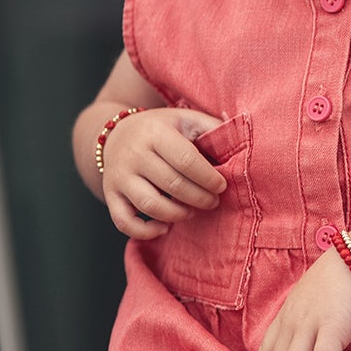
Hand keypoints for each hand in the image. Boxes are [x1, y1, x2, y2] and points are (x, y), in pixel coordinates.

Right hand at [100, 108, 227, 240]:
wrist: (115, 134)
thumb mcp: (184, 119)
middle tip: (213, 201)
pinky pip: (124, 222)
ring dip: (178, 214)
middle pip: (172, 184)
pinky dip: (145, 231)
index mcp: (155, 133)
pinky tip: (165, 228)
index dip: (208, 178)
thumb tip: (240, 140)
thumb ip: (211, 127)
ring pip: (151, 205)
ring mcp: (119, 176)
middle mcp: (134, 154)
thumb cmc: (161, 129)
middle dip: (200, 198)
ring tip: (192, 211)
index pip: (186, 160)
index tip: (221, 186)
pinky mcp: (111, 195)